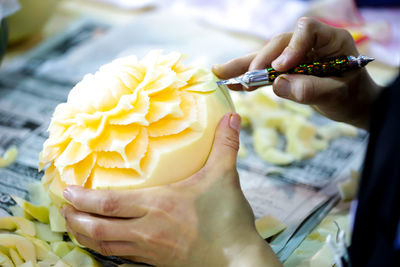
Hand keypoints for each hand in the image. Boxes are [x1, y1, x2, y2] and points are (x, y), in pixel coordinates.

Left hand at [62, 113, 281, 266]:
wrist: (237, 260)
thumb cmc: (227, 219)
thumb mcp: (225, 177)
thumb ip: (226, 145)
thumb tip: (233, 116)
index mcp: (159, 205)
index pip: (109, 204)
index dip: (83, 199)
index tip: (67, 190)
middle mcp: (147, 230)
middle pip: (99, 228)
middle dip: (75, 219)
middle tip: (62, 209)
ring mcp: (149, 250)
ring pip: (105, 247)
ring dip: (85, 235)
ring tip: (73, 225)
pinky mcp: (156, 263)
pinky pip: (121, 258)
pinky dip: (105, 250)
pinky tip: (103, 243)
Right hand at [213, 17, 381, 128]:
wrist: (350, 103)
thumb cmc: (350, 96)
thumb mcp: (336, 95)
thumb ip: (310, 89)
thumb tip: (278, 85)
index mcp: (330, 39)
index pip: (306, 29)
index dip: (291, 46)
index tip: (280, 67)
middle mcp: (309, 42)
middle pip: (279, 43)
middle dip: (261, 60)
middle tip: (247, 78)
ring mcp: (294, 55)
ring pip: (266, 56)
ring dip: (243, 66)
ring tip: (220, 72)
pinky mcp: (285, 69)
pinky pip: (264, 71)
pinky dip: (248, 77)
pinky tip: (231, 82)